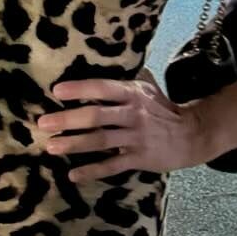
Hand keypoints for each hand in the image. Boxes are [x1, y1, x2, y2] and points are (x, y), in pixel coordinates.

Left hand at [35, 72, 216, 181]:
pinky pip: (113, 166)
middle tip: (43, 123)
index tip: (56, 91)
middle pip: (96, 116)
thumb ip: (125, 80)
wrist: (193, 135)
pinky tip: (73, 175)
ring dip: (74, 144)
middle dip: (67, 120)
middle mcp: (133, 113)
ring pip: (101, 141)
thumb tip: (103, 61)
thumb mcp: (148, 88)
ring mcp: (137, 137)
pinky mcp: (140, 158)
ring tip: (51, 147)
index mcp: (133, 93)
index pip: (103, 88)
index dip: (80, 89)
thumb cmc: (163, 110)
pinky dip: (92, 171)